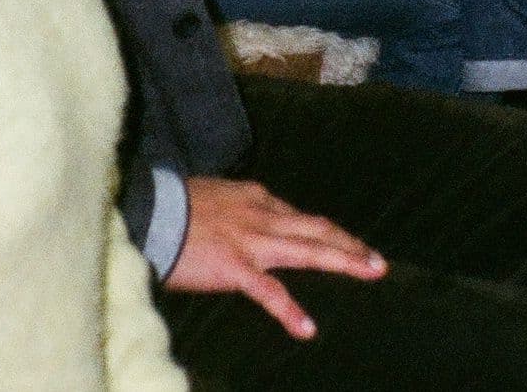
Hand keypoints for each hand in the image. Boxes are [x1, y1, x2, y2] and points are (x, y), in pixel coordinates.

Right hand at [164, 177, 384, 338]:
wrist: (149, 211)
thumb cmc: (171, 206)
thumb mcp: (213, 197)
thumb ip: (234, 211)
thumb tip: (239, 222)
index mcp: (257, 199)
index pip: (298, 216)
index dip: (324, 231)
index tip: (341, 241)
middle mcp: (264, 216)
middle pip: (318, 228)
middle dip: (350, 243)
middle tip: (377, 260)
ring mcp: (253, 241)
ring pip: (310, 249)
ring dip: (345, 261)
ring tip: (371, 272)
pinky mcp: (236, 267)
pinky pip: (269, 292)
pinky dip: (290, 311)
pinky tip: (307, 329)